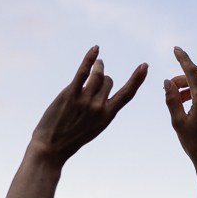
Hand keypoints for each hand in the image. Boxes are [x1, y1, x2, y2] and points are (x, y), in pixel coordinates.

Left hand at [30, 46, 146, 163]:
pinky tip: (95, 49)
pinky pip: (83, 71)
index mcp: (107, 116)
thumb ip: (100, 109)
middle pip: (108, 81)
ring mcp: (85, 100)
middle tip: (97, 77)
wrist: (51, 148)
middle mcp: (99, 107)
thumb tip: (102, 84)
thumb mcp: (93, 127)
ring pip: (98, 74)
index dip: (137, 79)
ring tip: (97, 62)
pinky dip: (90, 58)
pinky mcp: (71, 94)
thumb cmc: (71, 138)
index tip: (144, 66)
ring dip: (98, 65)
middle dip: (103, 77)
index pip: (127, 94)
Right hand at [164, 46, 196, 180]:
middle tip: (170, 89)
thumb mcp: (177, 122)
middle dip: (183, 83)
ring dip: (192, 93)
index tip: (176, 49)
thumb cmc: (194, 144)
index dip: (183, 58)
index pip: (191, 71)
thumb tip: (167, 82)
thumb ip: (171, 99)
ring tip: (181, 104)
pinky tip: (195, 113)